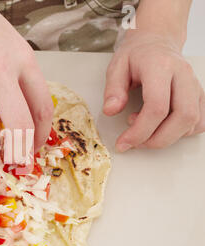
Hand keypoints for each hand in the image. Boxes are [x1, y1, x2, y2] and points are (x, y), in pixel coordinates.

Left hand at [103, 31, 204, 151]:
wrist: (156, 41)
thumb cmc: (136, 55)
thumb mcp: (116, 67)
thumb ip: (113, 90)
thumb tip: (111, 111)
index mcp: (160, 66)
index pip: (157, 106)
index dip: (140, 131)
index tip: (124, 142)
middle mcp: (183, 75)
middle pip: (183, 117)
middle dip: (157, 139)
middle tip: (135, 143)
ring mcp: (195, 85)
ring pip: (193, 121)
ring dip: (167, 137)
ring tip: (144, 130)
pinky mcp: (199, 95)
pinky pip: (199, 121)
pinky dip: (180, 132)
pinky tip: (161, 127)